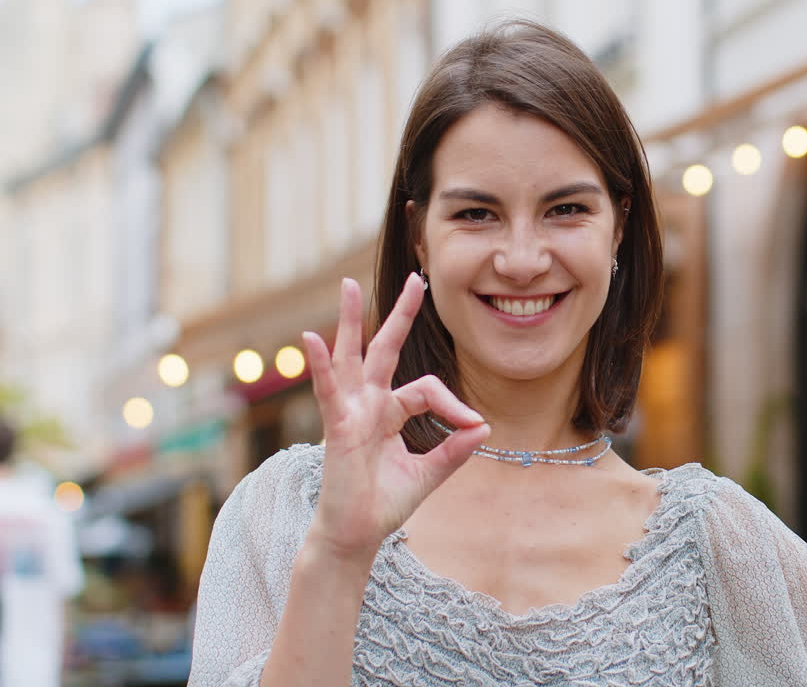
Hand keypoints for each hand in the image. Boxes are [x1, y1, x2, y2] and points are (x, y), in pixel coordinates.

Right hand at [300, 275, 487, 561]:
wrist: (356, 536)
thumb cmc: (384, 504)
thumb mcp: (429, 473)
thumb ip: (454, 450)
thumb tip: (484, 426)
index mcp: (389, 413)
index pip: (427, 389)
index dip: (454, 404)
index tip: (473, 425)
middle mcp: (368, 405)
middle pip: (384, 349)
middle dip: (400, 314)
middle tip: (416, 279)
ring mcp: (349, 412)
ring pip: (351, 357)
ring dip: (348, 320)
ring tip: (346, 284)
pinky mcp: (336, 428)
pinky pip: (328, 390)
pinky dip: (320, 364)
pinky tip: (312, 338)